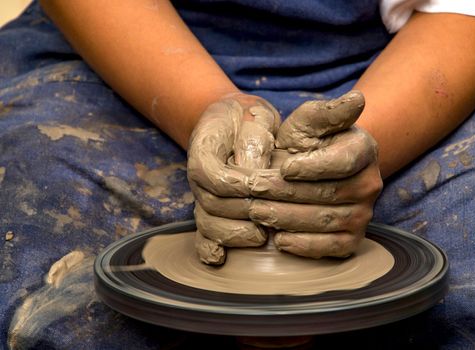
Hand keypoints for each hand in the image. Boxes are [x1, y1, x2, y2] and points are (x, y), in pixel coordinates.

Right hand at [187, 93, 279, 264]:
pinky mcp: (211, 211)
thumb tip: (256, 175)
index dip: (237, 184)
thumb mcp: (255, 119)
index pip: (211, 174)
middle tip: (272, 215)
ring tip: (260, 236)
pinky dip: (208, 248)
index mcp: (203, 150)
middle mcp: (198, 178)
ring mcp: (203, 197)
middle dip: (243, 211)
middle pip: (212, 204)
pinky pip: (203, 235)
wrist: (236, 122)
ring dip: (233, 234)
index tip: (262, 185)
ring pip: (208, 224)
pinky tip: (220, 258)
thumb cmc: (250, 119)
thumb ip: (254, 142)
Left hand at [247, 90, 382, 258]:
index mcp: (363, 151)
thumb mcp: (308, 123)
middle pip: (327, 194)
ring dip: (287, 218)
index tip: (283, 167)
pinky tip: (279, 240)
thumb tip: (358, 99)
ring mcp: (363, 214)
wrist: (304, 171)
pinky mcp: (352, 239)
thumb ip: (327, 112)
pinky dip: (304, 246)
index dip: (312, 167)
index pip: (342, 162)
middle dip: (285, 193)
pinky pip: (331, 248)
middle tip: (254, 192)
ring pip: (324, 221)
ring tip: (257, 212)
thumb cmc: (303, 144)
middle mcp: (370, 184)